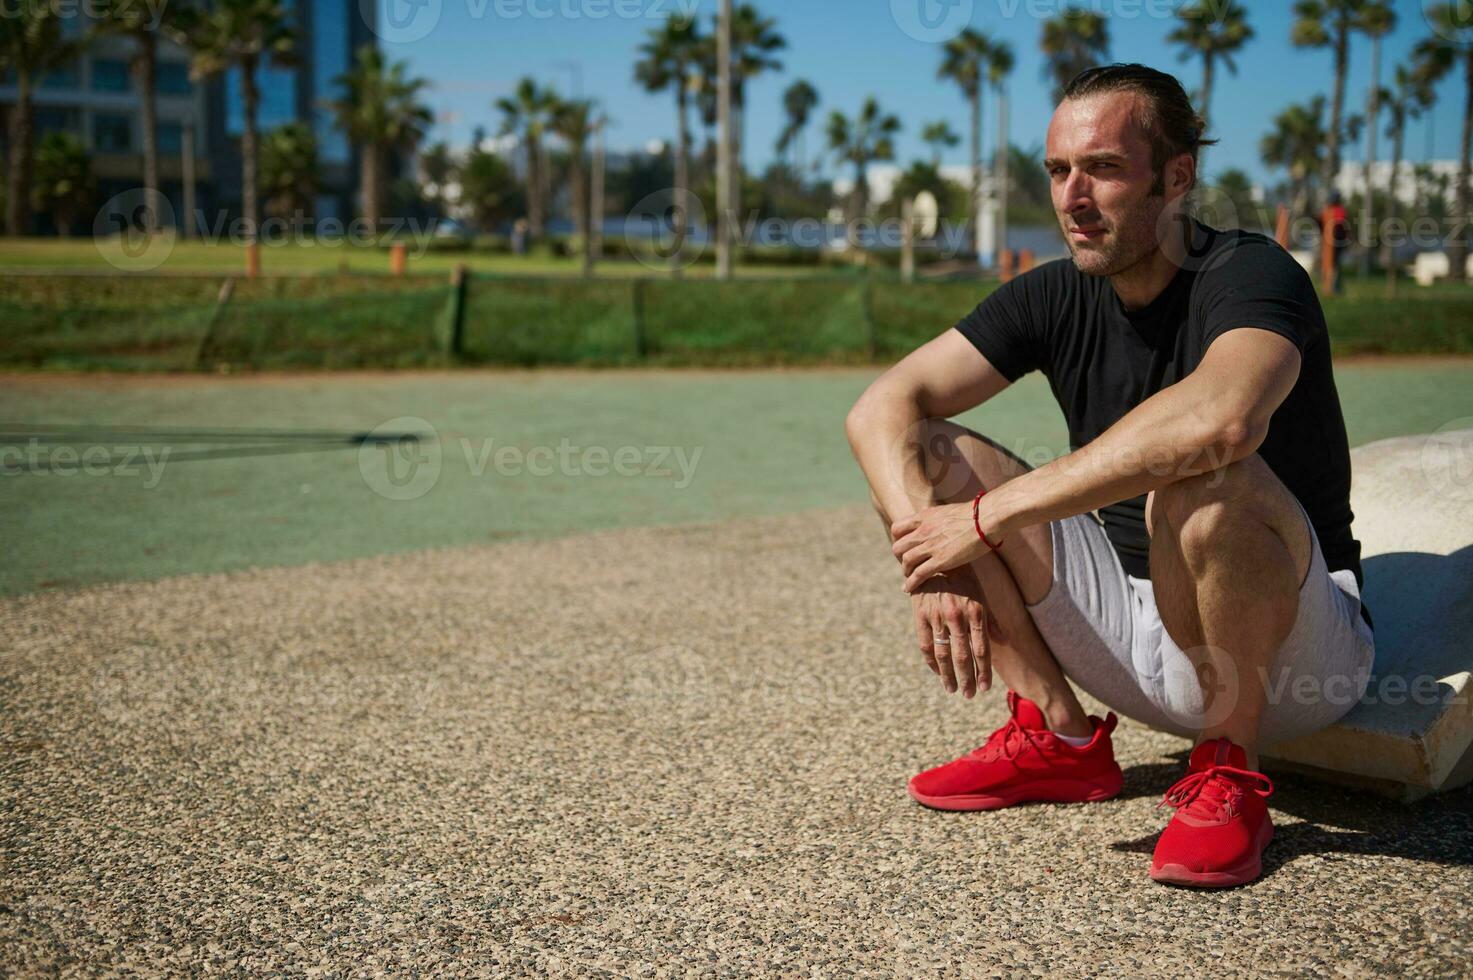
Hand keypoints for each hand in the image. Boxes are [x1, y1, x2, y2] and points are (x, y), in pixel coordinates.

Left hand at [891, 501, 997, 591]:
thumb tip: (941, 524)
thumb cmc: (976, 514)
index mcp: (924, 517)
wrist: (987, 517)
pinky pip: (918, 574)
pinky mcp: (941, 560)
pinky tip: (909, 589)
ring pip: (906, 561)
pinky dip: (911, 583)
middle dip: (900, 558)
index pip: (897, 528)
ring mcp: (931, 545)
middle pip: (898, 547)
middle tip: (907, 565)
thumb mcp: (949, 512)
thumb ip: (939, 520)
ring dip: (906, 571)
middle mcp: (923, 530)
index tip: (905, 548)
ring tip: (909, 578)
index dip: (898, 540)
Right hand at [908, 571, 992, 697]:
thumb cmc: (963, 577)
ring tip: (952, 689)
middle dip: (967, 679)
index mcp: (976, 611)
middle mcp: (957, 616)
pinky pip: (925, 644)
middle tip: (969, 695)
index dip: (984, 671)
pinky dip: (931, 661)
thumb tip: (1004, 640)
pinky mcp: (920, 615)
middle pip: (962, 656)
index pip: (982, 650)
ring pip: (943, 654)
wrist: (935, 558)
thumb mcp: (980, 594)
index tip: (985, 688)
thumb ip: (990, 620)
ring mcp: (937, 616)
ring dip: (948, 675)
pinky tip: (937, 671)